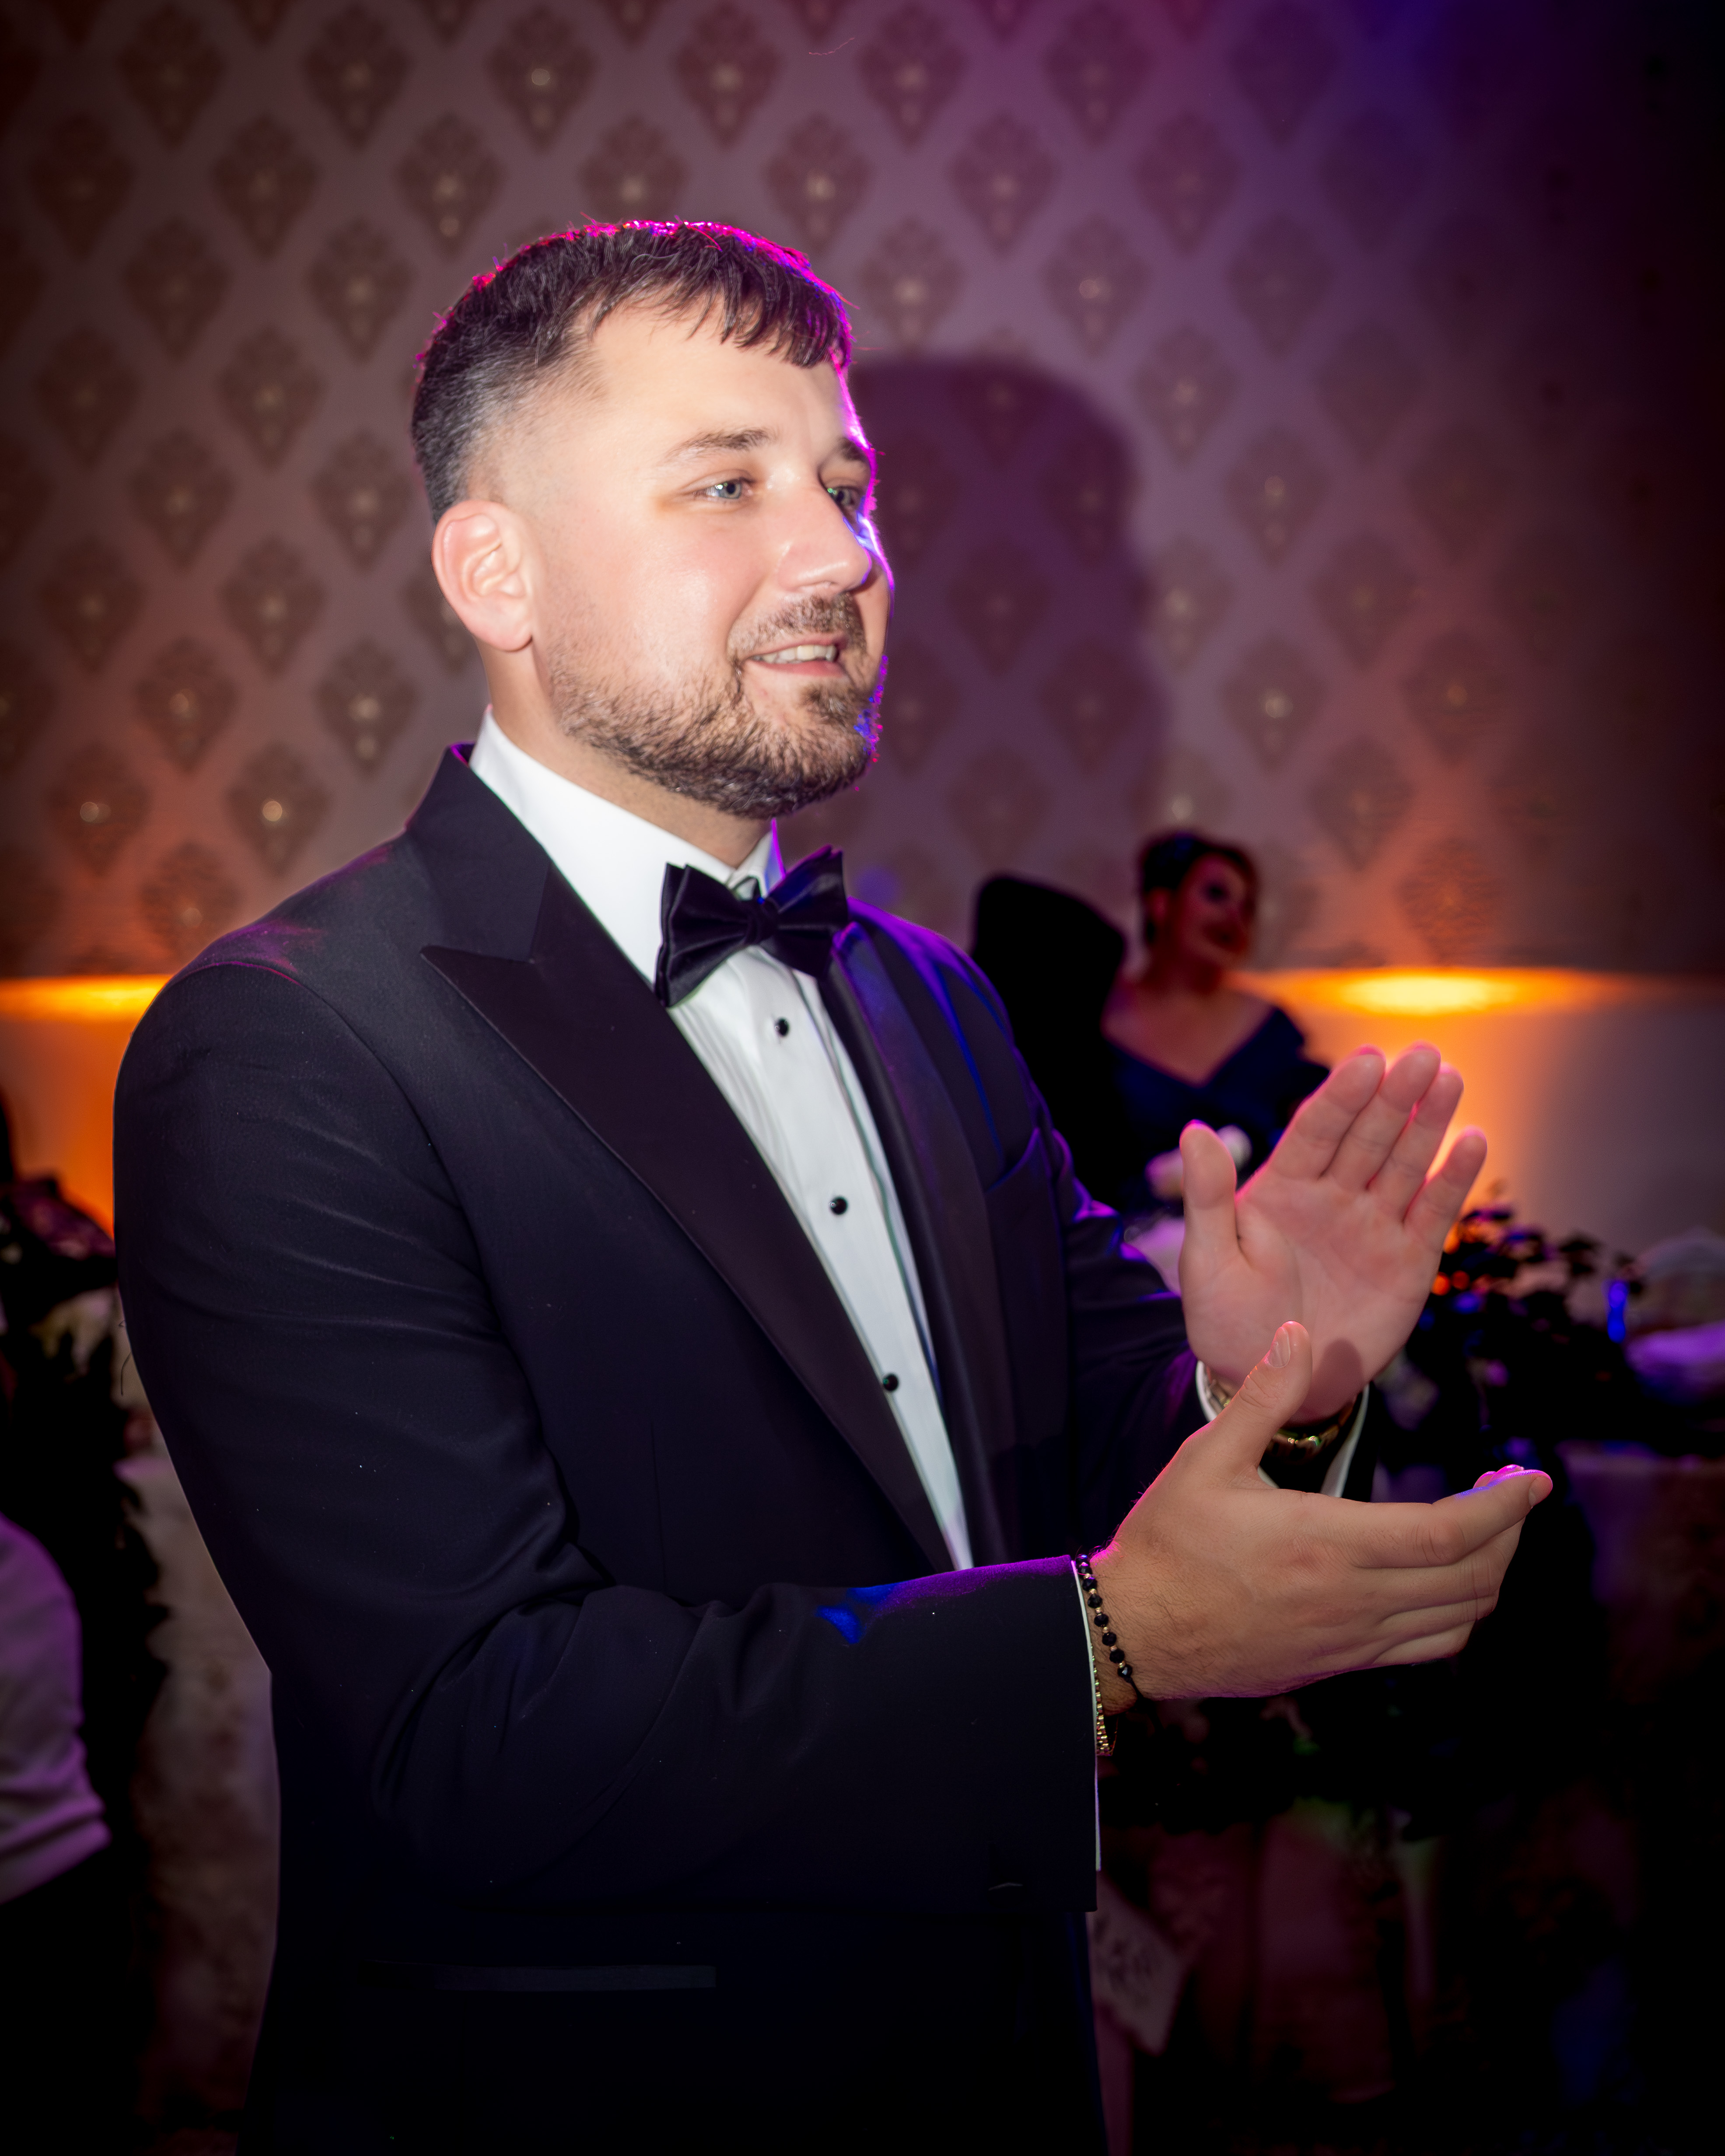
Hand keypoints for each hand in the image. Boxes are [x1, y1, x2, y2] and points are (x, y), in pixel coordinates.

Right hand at [1089, 1321, 1547, 1709]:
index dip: (1504, 1507)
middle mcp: (1352, 1600)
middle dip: (1508, 1531)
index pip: (1449, 1534)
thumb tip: (1297, 1333)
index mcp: (1327, 1544)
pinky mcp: (1341, 1661)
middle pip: (1472, 1577)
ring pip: (1460, 1616)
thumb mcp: (1207, 1458)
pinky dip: (1460, 1613)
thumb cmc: (1169, 1541)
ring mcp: (1351, 1639)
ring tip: (1488, 1529)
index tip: (1535, 1478)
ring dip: (1490, 1571)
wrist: (1137, 1632)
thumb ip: (1262, 1398)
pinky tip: (1447, 1579)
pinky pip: (1429, 1646)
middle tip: (1512, 1490)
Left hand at [1179, 1044, 1484, 1419]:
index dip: (1343, 1095)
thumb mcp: (1207, 1260)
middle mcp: (1333, 1196)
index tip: (1368, 1059)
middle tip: (1423, 1055)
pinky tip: (1473, 1141)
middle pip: (1368, 1135)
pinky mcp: (1407, 1261)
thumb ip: (1207, 1197)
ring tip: (1450, 1078)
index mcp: (1284, 1188)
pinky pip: (1433, 1213)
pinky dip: (1453, 1179)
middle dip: (1395, 1095)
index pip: (1317, 1129)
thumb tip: (1194, 1129)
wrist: (1270, 1381)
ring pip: (1405, 1163)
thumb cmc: (1228, 1319)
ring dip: (1429, 1122)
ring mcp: (1373, 1225)